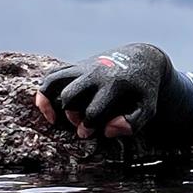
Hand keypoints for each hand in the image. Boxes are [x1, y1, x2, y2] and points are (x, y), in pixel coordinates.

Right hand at [36, 44, 169, 139]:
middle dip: (71, 115)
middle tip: (79, 124)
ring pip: (54, 81)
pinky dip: (44, 89)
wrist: (142, 58)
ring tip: (52, 117)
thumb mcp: (148, 107)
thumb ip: (133, 123)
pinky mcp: (77, 65)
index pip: (93, 110)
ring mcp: (84, 67)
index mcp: (114, 85)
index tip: (87, 133)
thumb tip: (107, 131)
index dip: (87, 126)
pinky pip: (53, 74)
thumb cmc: (144, 88)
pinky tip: (48, 105)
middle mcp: (96, 74)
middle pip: (70, 96)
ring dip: (48, 100)